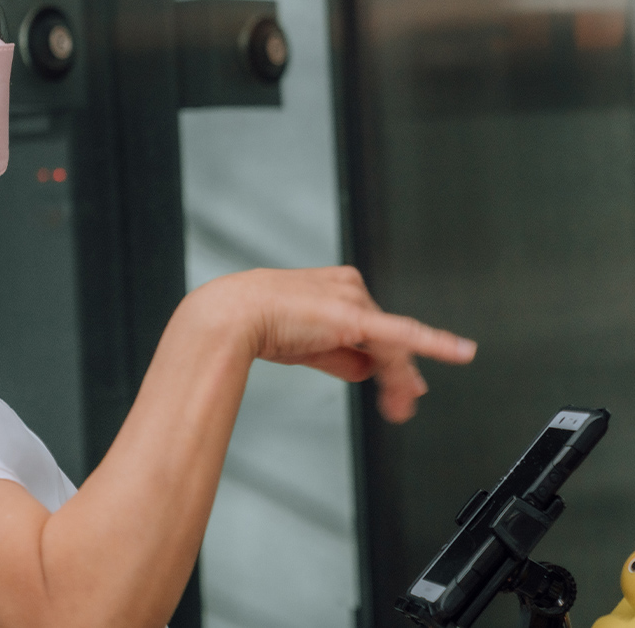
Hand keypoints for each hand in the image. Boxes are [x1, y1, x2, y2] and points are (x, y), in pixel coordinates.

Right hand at [192, 266, 475, 422]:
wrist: (232, 315)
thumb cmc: (255, 323)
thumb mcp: (306, 344)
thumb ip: (341, 356)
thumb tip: (367, 371)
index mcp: (337, 286)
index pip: (375, 328)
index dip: (387, 360)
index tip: (399, 385)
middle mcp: (350, 288)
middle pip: (387, 339)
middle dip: (396, 375)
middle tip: (403, 405)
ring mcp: (354, 300)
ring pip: (392, 346)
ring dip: (399, 380)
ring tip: (400, 408)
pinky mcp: (356, 318)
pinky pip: (403, 334)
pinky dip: (436, 344)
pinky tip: (461, 353)